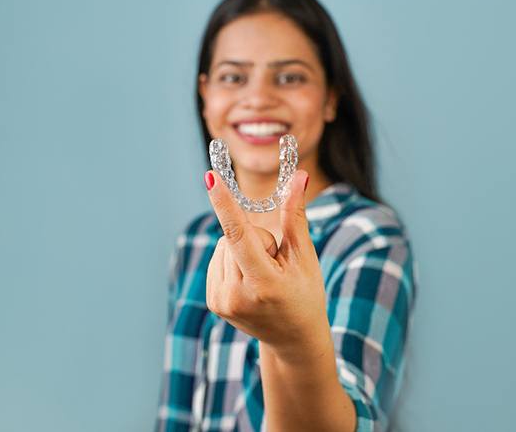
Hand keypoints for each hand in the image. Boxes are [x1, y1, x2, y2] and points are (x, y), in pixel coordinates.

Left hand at [204, 169, 329, 360]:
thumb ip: (295, 216)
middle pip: (234, 236)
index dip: (225, 203)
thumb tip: (299, 177)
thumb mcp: (304, 256)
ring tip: (263, 274)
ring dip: (242, 249)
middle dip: (255, 237)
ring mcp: (221, 301)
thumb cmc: (306, 293)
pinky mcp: (213, 302)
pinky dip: (232, 259)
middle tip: (274, 263)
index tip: (209, 178)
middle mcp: (236, 295)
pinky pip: (217, 258)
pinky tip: (249, 278)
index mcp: (264, 283)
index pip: (239, 235)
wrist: (294, 338)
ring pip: (222, 245)